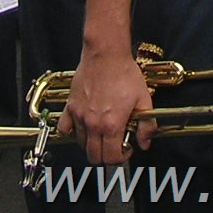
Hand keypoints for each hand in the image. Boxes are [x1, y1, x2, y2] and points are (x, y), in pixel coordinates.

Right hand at [59, 46, 153, 164]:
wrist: (106, 54)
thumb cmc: (124, 73)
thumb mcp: (144, 99)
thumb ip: (147, 125)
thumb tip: (145, 143)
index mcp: (112, 125)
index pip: (111, 157)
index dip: (121, 158)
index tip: (126, 149)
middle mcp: (93, 124)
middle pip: (94, 157)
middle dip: (106, 156)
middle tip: (114, 145)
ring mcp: (79, 116)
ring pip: (81, 144)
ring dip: (92, 144)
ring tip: (102, 132)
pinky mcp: (71, 107)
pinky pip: (64, 128)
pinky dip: (72, 131)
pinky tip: (82, 126)